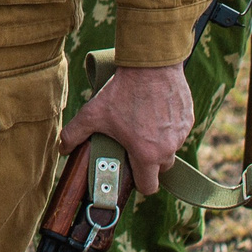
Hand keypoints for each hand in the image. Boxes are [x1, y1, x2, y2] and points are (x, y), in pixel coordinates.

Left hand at [59, 61, 192, 196]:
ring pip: (171, 148)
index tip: (131, 173)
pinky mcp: (188, 118)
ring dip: (160, 143)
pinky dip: (169, 127)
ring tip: (143, 126)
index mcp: (146, 154)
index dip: (139, 183)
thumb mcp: (93, 113)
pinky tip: (155, 113)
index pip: (149, 187)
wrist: (150, 64)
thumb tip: (62, 148)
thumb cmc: (122, 91)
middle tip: (134, 146)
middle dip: (149, 162)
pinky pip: (179, 131)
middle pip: (161, 168)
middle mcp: (168, 148)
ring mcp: (181, 133)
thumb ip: (74, 134)